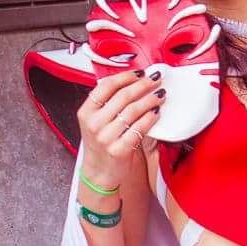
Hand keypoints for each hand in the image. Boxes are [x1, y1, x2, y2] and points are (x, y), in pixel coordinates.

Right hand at [76, 69, 165, 187]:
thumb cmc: (100, 145)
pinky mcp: (119, 150)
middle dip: (143, 85)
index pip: (106, 86)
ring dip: (149, 100)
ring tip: (159, 95)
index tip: (139, 73)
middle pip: (123, 96)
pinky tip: (156, 113)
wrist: (99, 172)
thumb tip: (131, 83)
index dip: (125, 77)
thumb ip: (107, 104)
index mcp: (86, 112)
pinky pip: (138, 129)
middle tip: (155, 80)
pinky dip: (150, 119)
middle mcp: (94, 124)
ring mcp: (106, 138)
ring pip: (132, 111)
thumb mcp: (95, 121)